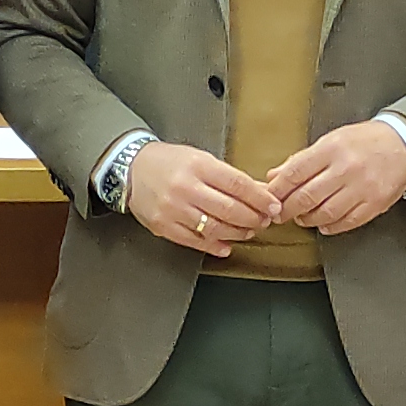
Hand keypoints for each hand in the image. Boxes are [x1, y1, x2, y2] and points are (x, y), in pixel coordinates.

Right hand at [125, 140, 274, 257]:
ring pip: (214, 228)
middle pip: (229, 209)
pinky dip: (214, 246)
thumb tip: (259, 191)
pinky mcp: (164, 226)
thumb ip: (228, 176)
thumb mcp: (200, 159)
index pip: (238, 184)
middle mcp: (186, 188)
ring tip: (248, 231)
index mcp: (198, 166)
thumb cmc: (169, 162)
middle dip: (253, 218)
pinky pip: (194, 241)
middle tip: (264, 221)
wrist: (131, 169)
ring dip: (237, 233)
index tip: (273, 206)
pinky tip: (227, 245)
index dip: (260, 198)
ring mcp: (173, 209)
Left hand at [262, 119, 405, 235]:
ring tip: (302, 218)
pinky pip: (346, 222)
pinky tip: (323, 224)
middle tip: (280, 215)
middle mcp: (346, 169)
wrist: (403, 145)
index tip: (269, 198)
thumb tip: (274, 177)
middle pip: (307, 197)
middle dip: (287, 210)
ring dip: (308, 219)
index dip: (278, 190)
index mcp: (332, 149)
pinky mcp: (374, 204)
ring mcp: (361, 188)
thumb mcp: (331, 140)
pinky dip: (330, 226)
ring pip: (325, 213)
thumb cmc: (364, 141)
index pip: (295, 173)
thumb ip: (302, 160)